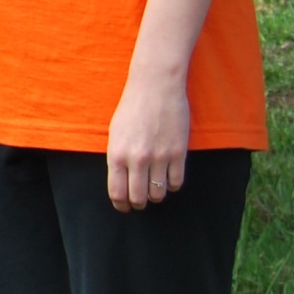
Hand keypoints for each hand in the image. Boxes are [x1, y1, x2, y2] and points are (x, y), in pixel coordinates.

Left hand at [105, 64, 189, 211]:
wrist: (155, 87)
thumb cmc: (132, 108)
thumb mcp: (115, 133)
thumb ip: (118, 158)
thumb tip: (121, 183)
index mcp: (116, 154)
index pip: (117, 193)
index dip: (121, 205)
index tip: (124, 206)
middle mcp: (137, 159)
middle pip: (138, 198)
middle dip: (138, 203)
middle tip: (140, 201)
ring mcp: (159, 157)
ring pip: (158, 194)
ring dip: (156, 194)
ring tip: (154, 187)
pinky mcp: (178, 154)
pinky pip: (177, 183)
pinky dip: (172, 185)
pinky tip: (168, 177)